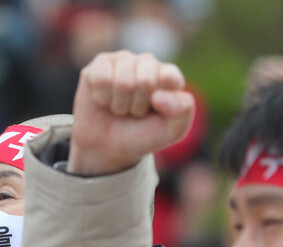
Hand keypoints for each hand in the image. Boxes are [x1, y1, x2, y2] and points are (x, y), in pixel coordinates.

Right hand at [68, 50, 194, 175]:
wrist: (107, 148)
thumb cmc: (141, 136)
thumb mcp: (172, 130)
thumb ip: (182, 110)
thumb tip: (157, 96)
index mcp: (168, 75)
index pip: (169, 78)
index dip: (160, 103)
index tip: (154, 113)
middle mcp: (147, 63)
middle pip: (145, 81)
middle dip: (137, 106)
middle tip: (133, 113)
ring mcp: (123, 61)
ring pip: (122, 82)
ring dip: (119, 105)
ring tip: (119, 108)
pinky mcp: (100, 64)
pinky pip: (101, 78)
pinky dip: (102, 98)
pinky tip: (104, 100)